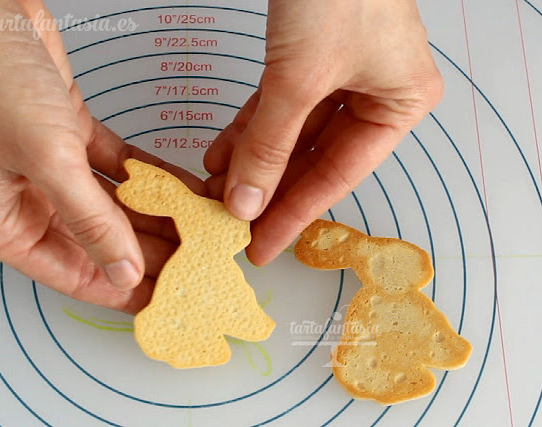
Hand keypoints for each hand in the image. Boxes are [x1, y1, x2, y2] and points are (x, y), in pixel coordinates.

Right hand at [0, 0, 203, 312]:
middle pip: (100, 241)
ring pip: (113, 205)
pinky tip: (182, 190)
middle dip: (149, 251)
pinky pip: (118, 169)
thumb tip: (123, 270)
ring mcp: (49, 168)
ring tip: (199, 229)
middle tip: (196, 262)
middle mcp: (26, 200)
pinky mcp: (68, 137)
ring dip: (156, 214)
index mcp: (3, 223)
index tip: (165, 300)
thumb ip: (90, 221)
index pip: (74, 273)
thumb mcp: (47, 161)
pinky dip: (149, 177)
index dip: (123, 290)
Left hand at [204, 0, 443, 264]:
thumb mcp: (299, 78)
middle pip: (313, 158)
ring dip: (252, 161)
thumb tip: (247, 201)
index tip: (264, 247)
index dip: (296, 214)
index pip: (338, 176)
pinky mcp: (310, 57)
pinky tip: (222, 155)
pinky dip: (249, 128)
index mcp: (399, 104)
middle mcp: (376, 92)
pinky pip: (277, 105)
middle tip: (234, 227)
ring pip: (291, 134)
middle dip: (269, 189)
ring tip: (217, 193)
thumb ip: (270, 143)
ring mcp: (342, 74)